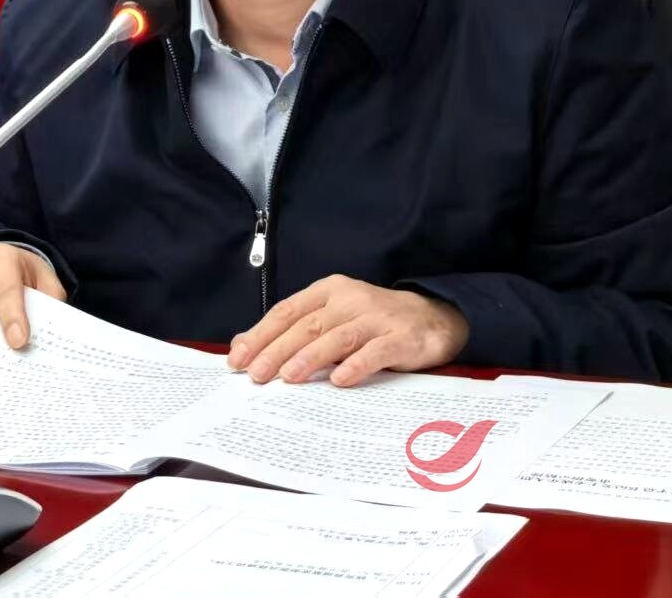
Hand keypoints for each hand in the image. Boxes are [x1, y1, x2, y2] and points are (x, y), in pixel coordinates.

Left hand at [226, 275, 468, 387]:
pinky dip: (357, 365)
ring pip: (337, 337)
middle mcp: (350, 300)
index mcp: (329, 291)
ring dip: (310, 358)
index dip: (261, 334)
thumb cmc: (373, 322)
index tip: (238, 359)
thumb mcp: (333, 318)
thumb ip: (294, 330)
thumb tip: (243, 346)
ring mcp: (376, 318)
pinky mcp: (400, 338)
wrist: (433, 318)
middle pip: (307, 325)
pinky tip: (340, 380)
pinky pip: (375, 352)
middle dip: (277, 350)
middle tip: (256, 375)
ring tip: (288, 378)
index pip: (287, 311)